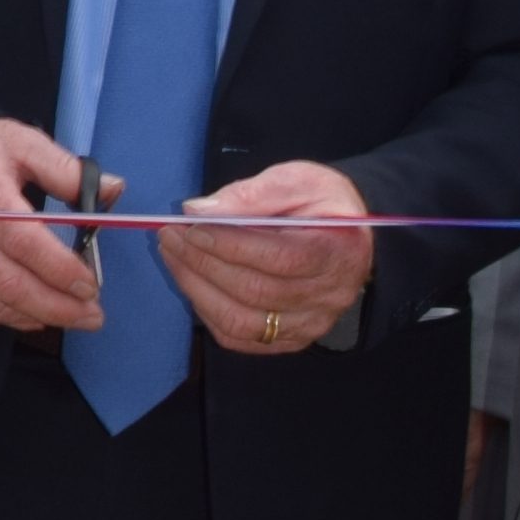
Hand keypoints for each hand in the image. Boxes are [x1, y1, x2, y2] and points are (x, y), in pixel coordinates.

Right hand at [0, 116, 110, 332]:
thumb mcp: (25, 143)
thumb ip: (68, 170)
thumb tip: (114, 191)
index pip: (23, 240)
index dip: (59, 269)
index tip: (91, 284)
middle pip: (9, 282)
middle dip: (57, 307)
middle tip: (93, 316)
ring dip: (37, 316)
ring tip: (73, 317)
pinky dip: (10, 316)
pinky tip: (37, 315)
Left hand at [167, 157, 374, 358]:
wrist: (350, 238)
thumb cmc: (322, 204)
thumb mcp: (297, 180)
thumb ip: (252, 194)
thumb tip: (197, 211)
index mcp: (337, 251)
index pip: (280, 258)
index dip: (230, 246)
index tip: (192, 227)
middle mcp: (329, 297)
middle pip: (256, 291)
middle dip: (203, 263)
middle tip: (170, 236)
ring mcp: (311, 324)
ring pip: (243, 322)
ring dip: (198, 290)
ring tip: (173, 257)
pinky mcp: (292, 339)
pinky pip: (241, 338)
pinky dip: (209, 313)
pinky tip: (193, 283)